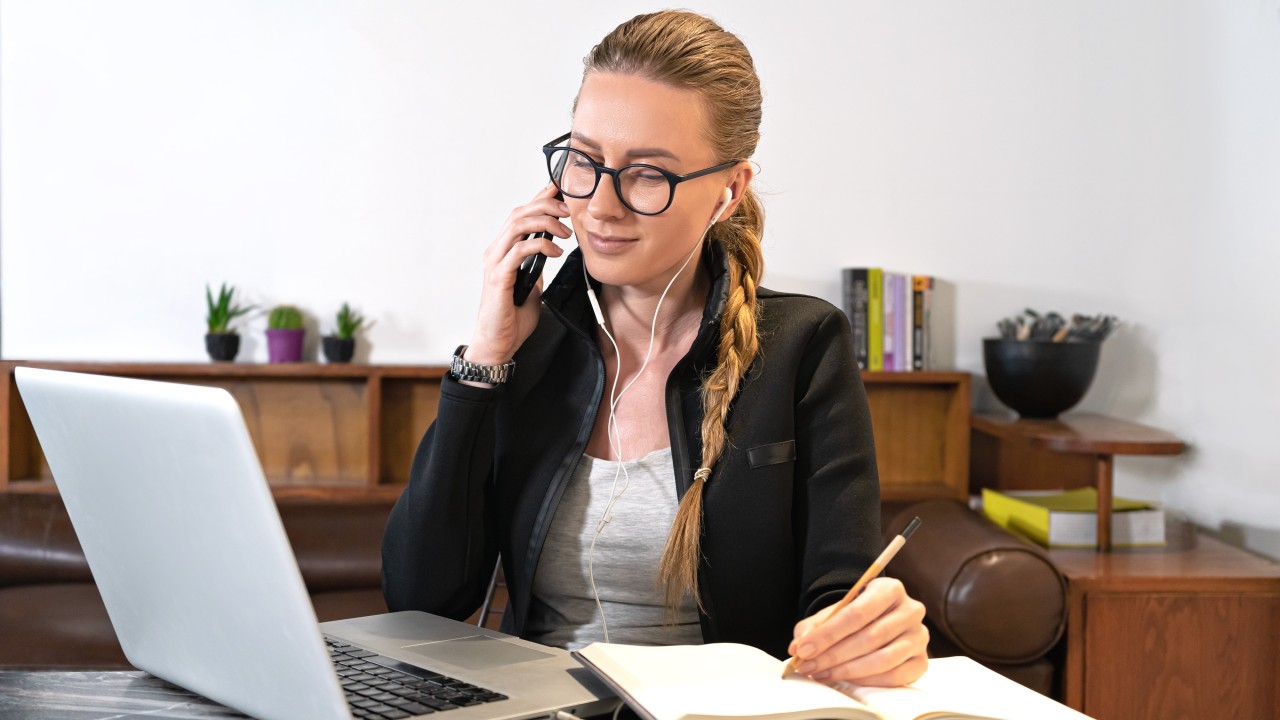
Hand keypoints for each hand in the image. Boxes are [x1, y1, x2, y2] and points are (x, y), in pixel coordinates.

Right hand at [466, 183, 571, 366]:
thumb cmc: (512, 317)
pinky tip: (555, 251)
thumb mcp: (532, 285)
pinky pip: (518, 250)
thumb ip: (536, 266)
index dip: (540, 197)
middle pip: (519, 213)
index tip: (561, 189)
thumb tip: (550, 251)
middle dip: (546, 204)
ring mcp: (494, 263)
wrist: (497, 344)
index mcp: (503, 250)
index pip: (521, 214)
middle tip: (570, 210)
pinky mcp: (498, 277)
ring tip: (566, 231)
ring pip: (517, 225)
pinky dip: (540, 245)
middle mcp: (495, 251)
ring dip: (545, 222)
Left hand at [788, 577, 928, 686]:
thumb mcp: (834, 612)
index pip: (856, 613)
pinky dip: (868, 681)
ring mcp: (919, 636)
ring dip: (848, 670)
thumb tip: (799, 647)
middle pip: (869, 637)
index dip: (828, 634)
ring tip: (823, 674)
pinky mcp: (922, 660)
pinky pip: (895, 675)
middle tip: (809, 666)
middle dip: (833, 655)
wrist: (880, 620)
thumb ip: (815, 626)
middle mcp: (910, 610)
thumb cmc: (857, 616)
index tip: (804, 649)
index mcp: (889, 589)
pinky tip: (847, 679)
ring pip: (882, 659)